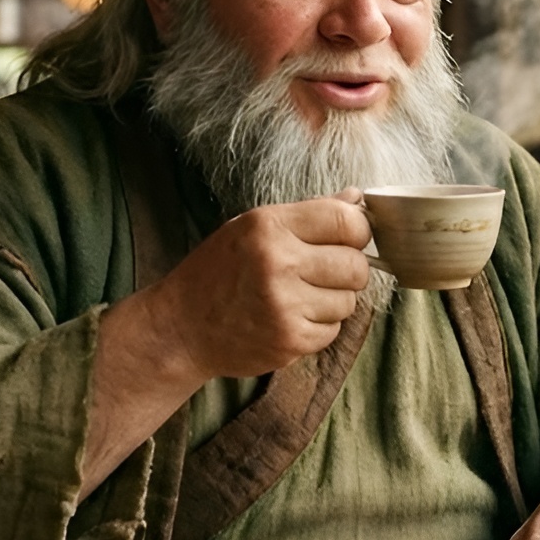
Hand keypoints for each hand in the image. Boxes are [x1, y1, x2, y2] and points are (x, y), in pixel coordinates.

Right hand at [80, 189, 373, 501]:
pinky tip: (290, 319)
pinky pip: (333, 331)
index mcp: (269, 226)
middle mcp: (278, 263)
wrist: (181, 327)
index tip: (349, 239)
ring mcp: (285, 305)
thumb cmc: (219, 271)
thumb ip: (308, 213)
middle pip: (357, 266)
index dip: (358, 231)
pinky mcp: (290, 341)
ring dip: (333, 301)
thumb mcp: (253, 228)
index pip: (347, 220)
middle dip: (349, 271)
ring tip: (299, 297)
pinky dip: (318, 327)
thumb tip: (357, 199)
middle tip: (325, 273)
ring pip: (349, 301)